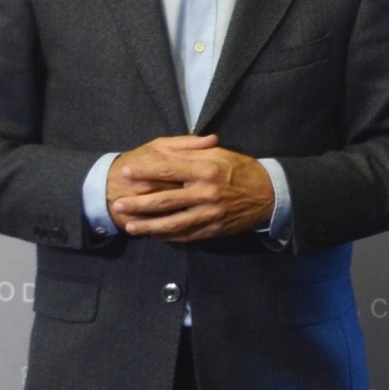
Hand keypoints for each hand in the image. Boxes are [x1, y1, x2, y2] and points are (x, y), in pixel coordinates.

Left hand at [108, 137, 275, 241]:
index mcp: (206, 170)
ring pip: (172, 223)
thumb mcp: (220, 154)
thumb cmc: (242, 169)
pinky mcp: (214, 229)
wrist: (270, 194)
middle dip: (138, 204)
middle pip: (164, 201)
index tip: (126, 172)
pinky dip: (168, 236)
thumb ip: (193, 153)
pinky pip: (186, 235)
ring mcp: (210, 214)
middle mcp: (206, 193)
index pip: (168, 170)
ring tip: (131, 226)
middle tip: (118, 204)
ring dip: (148, 226)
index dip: (145, 171)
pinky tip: (154, 235)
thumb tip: (165, 154)